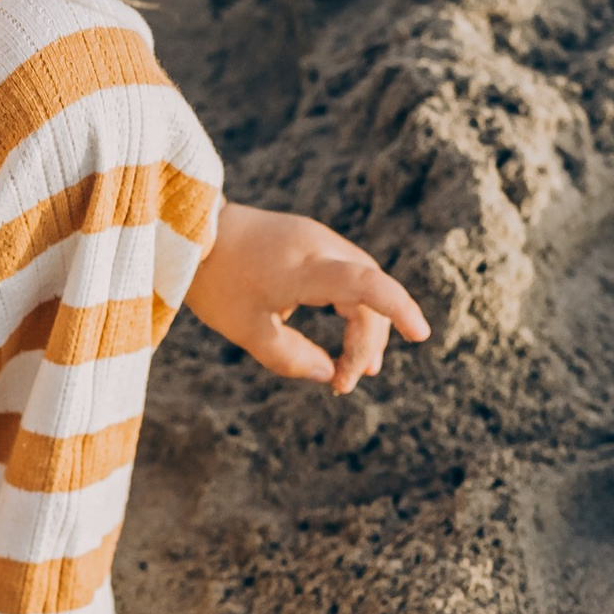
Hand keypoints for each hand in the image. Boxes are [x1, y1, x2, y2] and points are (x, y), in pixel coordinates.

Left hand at [186, 200, 430, 393]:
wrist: (193, 231)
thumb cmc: (216, 282)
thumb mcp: (248, 332)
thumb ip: (291, 359)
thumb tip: (330, 374)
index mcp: (302, 269)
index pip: (364, 284)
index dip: (397, 309)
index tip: (420, 335)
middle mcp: (319, 246)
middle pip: (367, 294)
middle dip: (367, 341)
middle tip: (348, 382)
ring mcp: (318, 239)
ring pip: (362, 285)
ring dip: (364, 327)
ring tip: (355, 369)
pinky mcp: (313, 240)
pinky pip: (348, 275)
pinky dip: (352, 307)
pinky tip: (348, 335)